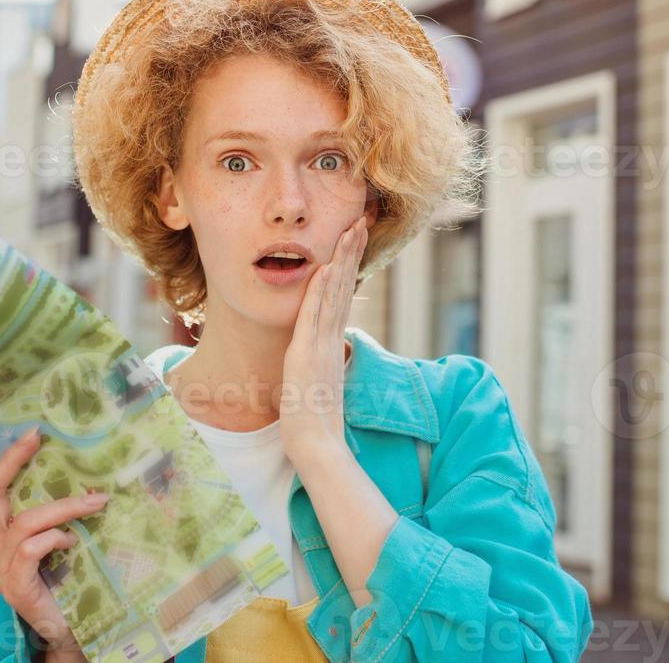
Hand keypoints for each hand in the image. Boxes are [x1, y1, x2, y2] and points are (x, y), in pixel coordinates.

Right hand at [0, 428, 108, 657]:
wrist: (68, 631)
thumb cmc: (68, 581)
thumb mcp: (64, 539)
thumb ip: (64, 515)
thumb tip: (93, 479)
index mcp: (4, 534)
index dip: (7, 462)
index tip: (33, 434)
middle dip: (12, 463)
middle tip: (36, 439)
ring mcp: (2, 568)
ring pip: (25, 522)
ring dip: (64, 506)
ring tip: (95, 502)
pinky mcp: (16, 587)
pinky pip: (31, 550)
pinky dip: (55, 537)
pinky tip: (72, 540)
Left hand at [280, 214, 367, 465]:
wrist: (316, 446)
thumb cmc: (315, 418)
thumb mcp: (318, 379)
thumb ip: (323, 358)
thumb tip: (324, 348)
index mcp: (333, 340)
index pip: (344, 294)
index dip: (350, 264)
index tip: (355, 239)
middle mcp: (331, 337)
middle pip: (345, 286)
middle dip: (352, 252)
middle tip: (361, 221)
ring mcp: (321, 345)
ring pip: (334, 294)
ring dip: (341, 261)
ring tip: (349, 231)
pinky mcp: (307, 355)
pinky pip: (314, 317)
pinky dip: (320, 291)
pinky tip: (325, 268)